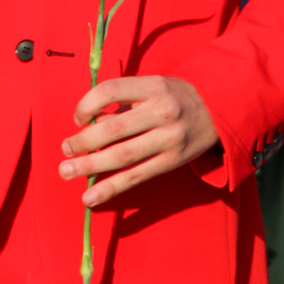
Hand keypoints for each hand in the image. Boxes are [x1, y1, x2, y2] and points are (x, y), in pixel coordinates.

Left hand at [59, 74, 219, 206]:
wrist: (219, 110)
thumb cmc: (174, 96)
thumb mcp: (152, 86)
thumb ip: (123, 102)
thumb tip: (89, 124)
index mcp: (152, 87)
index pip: (110, 91)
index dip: (87, 104)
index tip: (77, 118)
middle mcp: (161, 112)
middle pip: (113, 128)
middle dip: (83, 140)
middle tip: (65, 149)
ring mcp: (168, 139)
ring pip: (122, 156)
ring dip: (90, 166)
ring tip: (67, 171)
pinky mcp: (171, 162)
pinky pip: (136, 177)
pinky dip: (110, 188)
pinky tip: (90, 197)